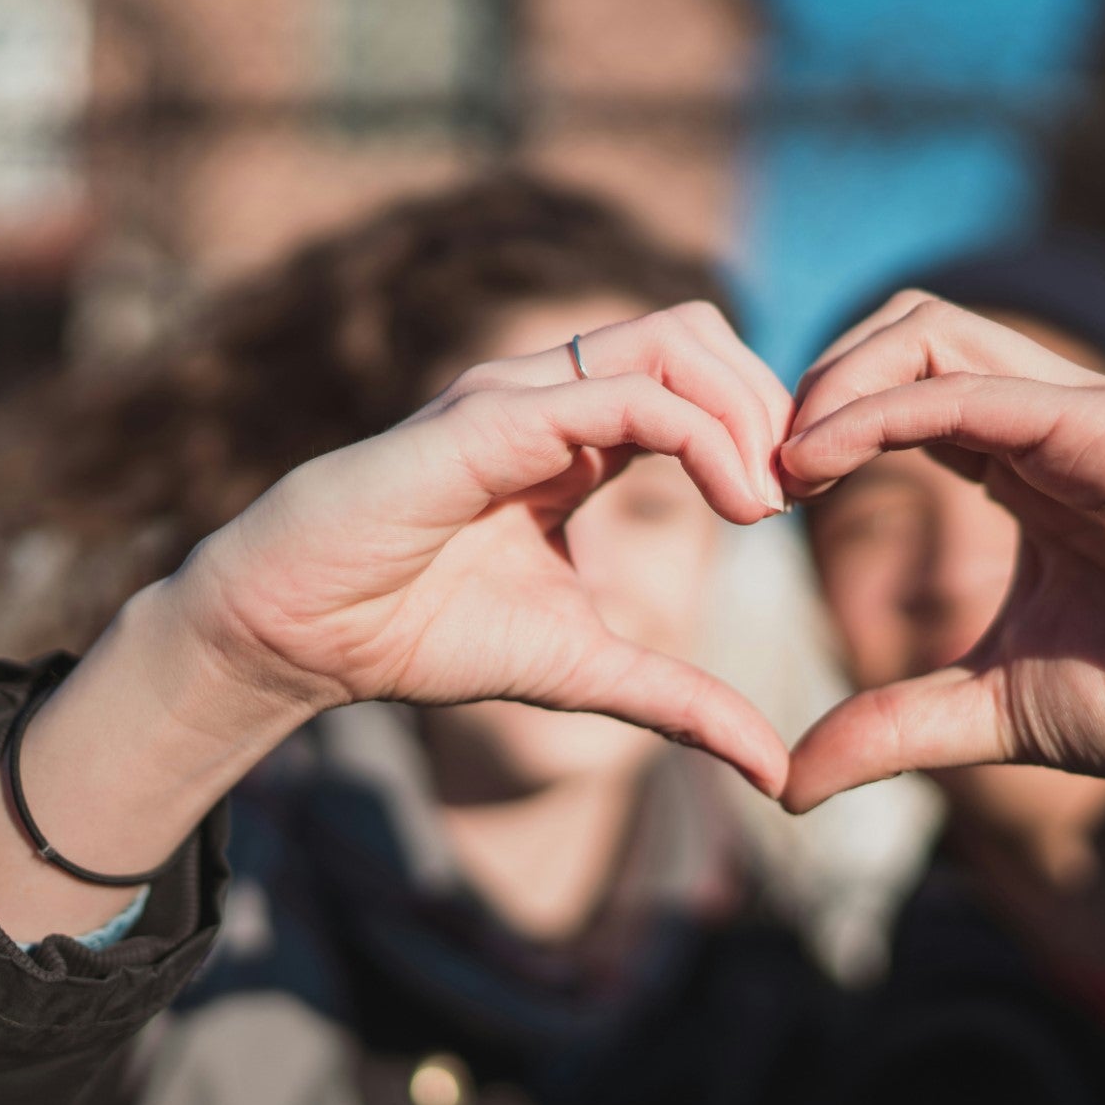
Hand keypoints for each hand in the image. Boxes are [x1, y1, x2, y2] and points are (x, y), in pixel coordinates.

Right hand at [173, 302, 793, 791]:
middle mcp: (552, 394)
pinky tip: (735, 505)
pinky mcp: (489, 419)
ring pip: (673, 339)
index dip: (767, 425)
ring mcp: (519, 395)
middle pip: (700, 332)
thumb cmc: (420, 634)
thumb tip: (775, 773)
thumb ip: (680, 702)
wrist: (299, 636)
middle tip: (802, 491)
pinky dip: (701, 436)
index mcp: (577, 434)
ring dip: (746, 409)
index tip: (806, 503)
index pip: (699, 377)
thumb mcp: (584, 671)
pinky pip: (622, 395)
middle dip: (771, 401)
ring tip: (768, 500)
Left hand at [776, 295, 1104, 812]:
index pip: (894, 392)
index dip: (812, 427)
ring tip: (779, 464)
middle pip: (902, 330)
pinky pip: (981, 390)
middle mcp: (1045, 425)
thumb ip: (897, 727)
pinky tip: (823, 460)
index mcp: (1020, 468)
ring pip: (931, 330)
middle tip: (752, 473)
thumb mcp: (1001, 711)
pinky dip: (887, 407)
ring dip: (834, 379)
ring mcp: (1082, 418)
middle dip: (809, 381)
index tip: (750, 502)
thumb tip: (787, 780)